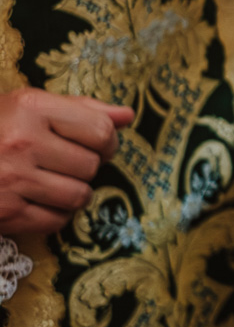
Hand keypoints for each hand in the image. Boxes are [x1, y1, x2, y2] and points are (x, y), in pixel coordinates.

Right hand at [0, 87, 134, 234]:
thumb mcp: (32, 106)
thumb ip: (83, 109)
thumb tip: (128, 115)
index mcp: (31, 110)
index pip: (101, 131)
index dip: (107, 140)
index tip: (97, 143)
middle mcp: (21, 143)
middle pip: (92, 165)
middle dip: (87, 165)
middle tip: (67, 161)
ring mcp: (11, 180)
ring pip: (79, 195)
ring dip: (75, 191)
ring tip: (55, 180)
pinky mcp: (4, 213)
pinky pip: (56, 221)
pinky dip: (56, 214)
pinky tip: (41, 199)